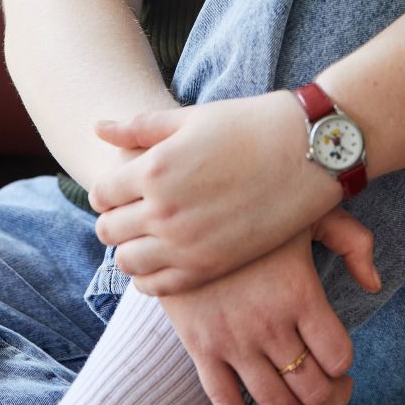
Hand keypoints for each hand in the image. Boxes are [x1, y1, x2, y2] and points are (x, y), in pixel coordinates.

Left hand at [89, 92, 343, 292]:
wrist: (307, 152)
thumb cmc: (248, 125)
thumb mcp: (189, 119)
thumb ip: (139, 127)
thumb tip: (97, 126)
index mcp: (154, 169)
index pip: (102, 193)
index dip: (109, 189)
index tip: (124, 186)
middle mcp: (163, 211)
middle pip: (108, 231)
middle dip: (114, 219)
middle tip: (133, 210)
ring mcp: (186, 244)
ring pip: (128, 263)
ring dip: (130, 249)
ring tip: (149, 234)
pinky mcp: (210, 267)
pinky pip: (158, 286)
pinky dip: (151, 276)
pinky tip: (166, 257)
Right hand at [161, 207, 380, 404]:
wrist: (184, 206)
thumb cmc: (252, 206)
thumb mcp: (306, 210)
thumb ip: (351, 239)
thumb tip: (374, 283)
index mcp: (297, 290)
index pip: (337, 353)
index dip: (346, 367)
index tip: (345, 366)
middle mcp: (267, 322)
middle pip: (311, 385)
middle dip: (331, 398)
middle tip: (336, 393)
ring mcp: (232, 340)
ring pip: (275, 402)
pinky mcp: (200, 348)